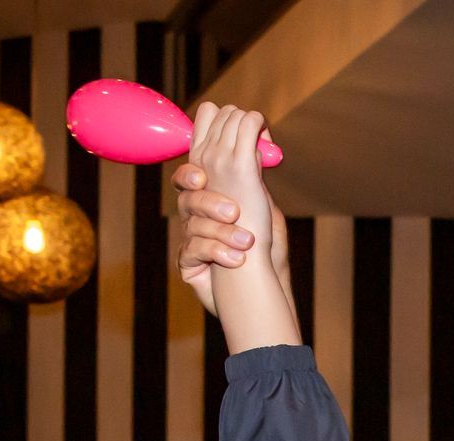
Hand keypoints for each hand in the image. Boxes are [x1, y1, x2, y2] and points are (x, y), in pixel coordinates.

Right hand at [173, 165, 290, 316]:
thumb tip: (257, 140)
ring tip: (247, 242)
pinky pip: (193, 250)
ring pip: (193, 223)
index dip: (192, 168)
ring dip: (223, 232)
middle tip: (233, 212)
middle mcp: (197, 212)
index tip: (203, 176)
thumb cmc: (266, 246)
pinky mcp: (188, 262)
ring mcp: (190, 237)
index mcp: (212, 193)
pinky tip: (237, 258)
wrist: (266, 286)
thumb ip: (256, 175)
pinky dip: (218, 251)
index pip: (194, 168)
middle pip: (186, 193)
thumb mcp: (265, 204)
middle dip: (208, 200)